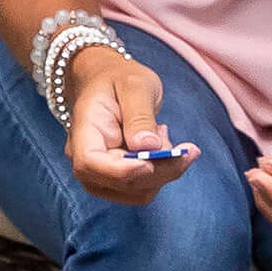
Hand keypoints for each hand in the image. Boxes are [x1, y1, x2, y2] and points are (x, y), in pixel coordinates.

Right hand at [66, 52, 194, 203]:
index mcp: (84, 131)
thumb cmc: (118, 78)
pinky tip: (161, 146)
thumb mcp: (134, 85)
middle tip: (187, 148)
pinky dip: (162, 173)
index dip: (122, 171)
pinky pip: (143, 189)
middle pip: (120, 183)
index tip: (152, 163)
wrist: (108, 81)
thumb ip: (140, 116)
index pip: (90, 163)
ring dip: (164, 172)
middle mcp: (86, 160)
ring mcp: (100, 174)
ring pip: (136, 192)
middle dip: (160, 171)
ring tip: (164, 134)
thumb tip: (149, 146)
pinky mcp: (117, 180)